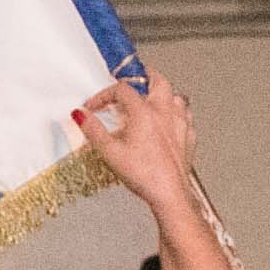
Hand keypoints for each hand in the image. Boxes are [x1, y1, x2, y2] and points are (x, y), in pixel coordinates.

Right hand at [67, 78, 194, 212]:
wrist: (170, 194)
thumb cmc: (145, 175)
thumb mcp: (110, 152)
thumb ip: (93, 130)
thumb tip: (81, 115)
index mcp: (144, 112)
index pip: (122, 90)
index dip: (104, 95)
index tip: (94, 106)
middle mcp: (165, 112)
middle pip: (158, 80)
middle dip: (144, 76)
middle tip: (135, 76)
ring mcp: (180, 124)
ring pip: (176, 96)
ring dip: (163, 94)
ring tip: (152, 98)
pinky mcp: (188, 138)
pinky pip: (185, 117)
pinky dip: (175, 114)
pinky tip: (169, 122)